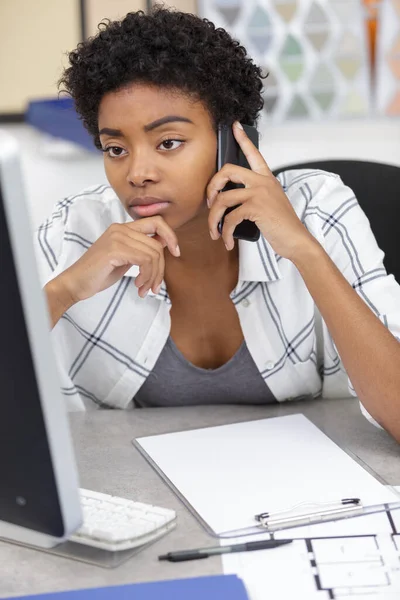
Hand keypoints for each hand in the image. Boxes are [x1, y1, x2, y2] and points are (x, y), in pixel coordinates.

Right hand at [56, 216, 179, 303]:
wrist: (76, 283)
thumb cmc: (99, 273)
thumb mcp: (126, 258)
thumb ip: (142, 249)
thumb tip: (165, 244)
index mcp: (123, 228)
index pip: (157, 222)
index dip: (171, 236)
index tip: (176, 253)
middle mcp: (120, 228)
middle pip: (158, 244)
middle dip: (160, 269)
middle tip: (153, 287)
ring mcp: (117, 237)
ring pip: (154, 254)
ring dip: (153, 277)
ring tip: (144, 289)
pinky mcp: (115, 249)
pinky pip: (145, 260)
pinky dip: (146, 276)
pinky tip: (138, 286)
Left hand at [207, 122, 314, 259]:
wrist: (296, 240)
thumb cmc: (281, 225)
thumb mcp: (270, 204)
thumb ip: (254, 196)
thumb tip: (229, 200)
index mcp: (266, 179)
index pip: (254, 154)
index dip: (243, 139)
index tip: (234, 126)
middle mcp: (262, 182)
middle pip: (227, 171)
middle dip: (211, 187)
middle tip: (209, 203)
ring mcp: (259, 193)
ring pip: (223, 199)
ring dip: (213, 219)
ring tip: (215, 232)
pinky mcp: (256, 208)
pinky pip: (230, 218)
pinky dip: (225, 233)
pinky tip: (227, 242)